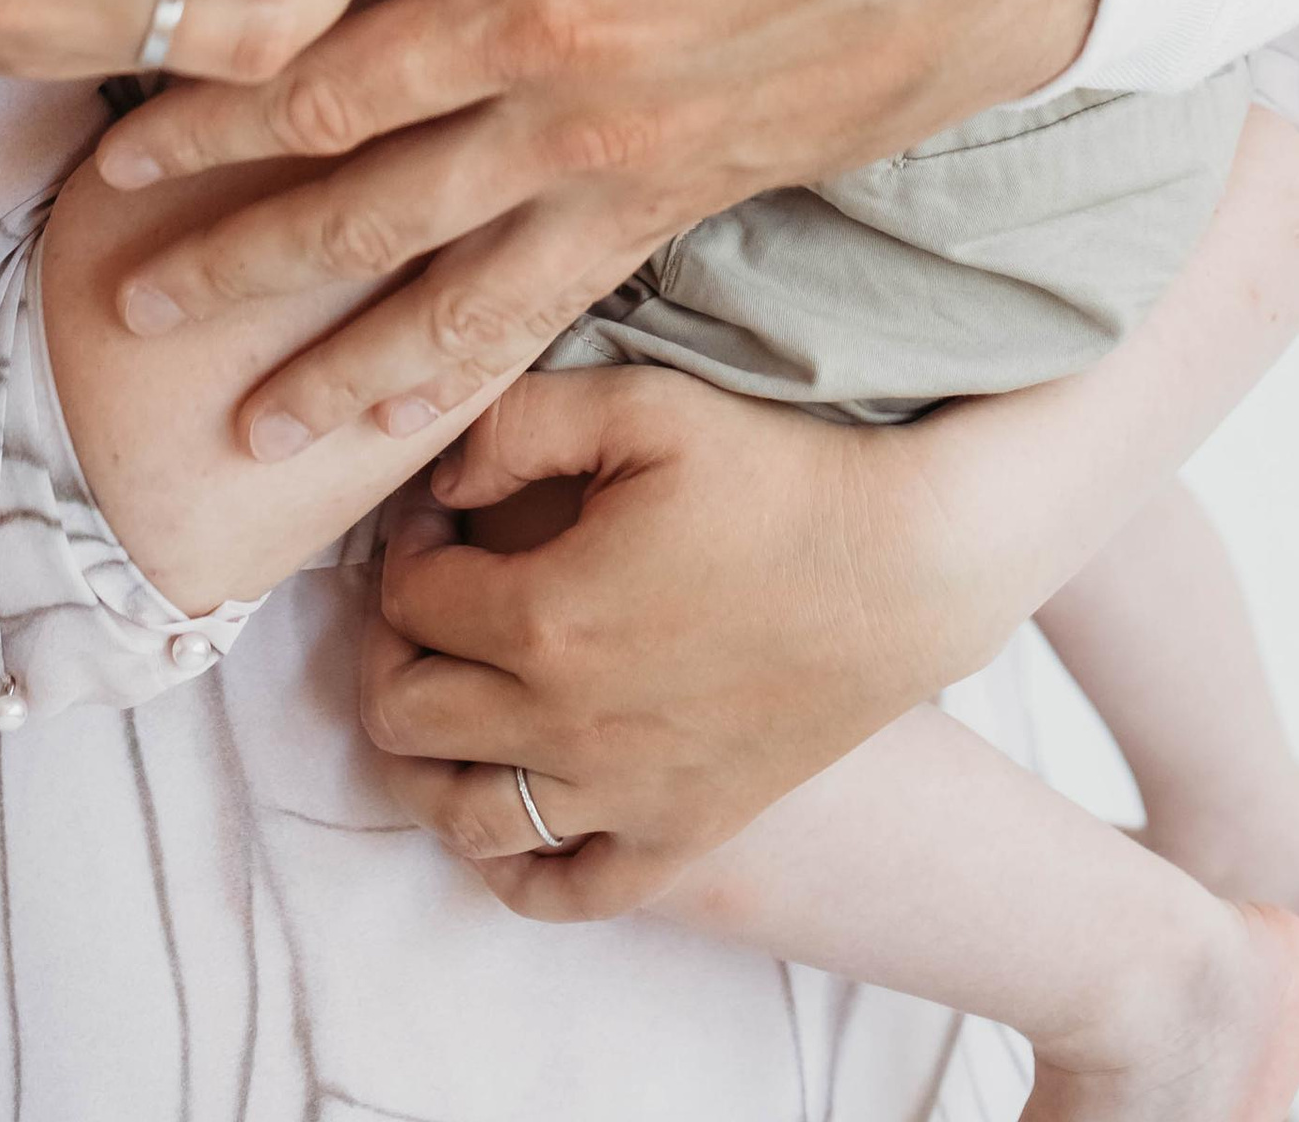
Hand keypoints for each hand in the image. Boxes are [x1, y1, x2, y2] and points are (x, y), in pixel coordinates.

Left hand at [88, 0, 1108, 435]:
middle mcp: (568, 120)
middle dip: (235, 264)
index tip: (124, 150)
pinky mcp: (674, 221)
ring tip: (238, 431)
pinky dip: (467, 383)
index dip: (219, 122)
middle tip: (121, 305)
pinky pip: (549, 320)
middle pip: (365, 212)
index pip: (339, 81)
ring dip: (333, 370)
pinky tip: (408, 432)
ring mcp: (624, 187)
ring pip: (449, 303)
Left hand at [358, 367, 1003, 916]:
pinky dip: (512, 867)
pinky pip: (563, 892)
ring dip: (425, 760)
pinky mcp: (681, 833)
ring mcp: (621, 794)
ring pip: (459, 816)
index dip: (405, 548)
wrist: (905, 566)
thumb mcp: (643, 406)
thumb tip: (440, 478)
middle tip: (433, 601)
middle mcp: (565, 724)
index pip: (405, 601)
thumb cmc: (777, 474)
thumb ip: (516, 423)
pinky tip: (512, 805)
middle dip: (393, 650)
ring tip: (453, 695)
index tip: (440, 518)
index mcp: (543, 616)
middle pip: (406, 717)